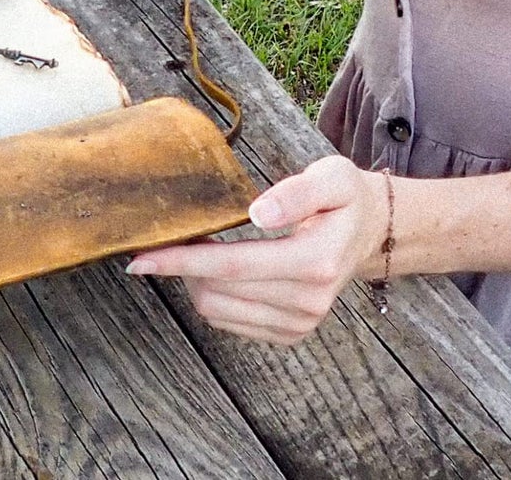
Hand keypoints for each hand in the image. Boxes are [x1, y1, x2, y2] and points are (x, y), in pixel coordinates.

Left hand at [126, 155, 387, 344]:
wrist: (369, 231)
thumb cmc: (344, 197)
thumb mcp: (332, 177)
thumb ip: (296, 193)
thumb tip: (256, 213)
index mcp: (316, 262)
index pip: (234, 266)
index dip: (183, 261)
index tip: (141, 255)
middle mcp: (308, 302)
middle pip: (219, 291)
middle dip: (183, 267)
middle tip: (169, 235)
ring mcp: (300, 324)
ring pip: (218, 311)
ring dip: (194, 282)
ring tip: (196, 248)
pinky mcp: (290, 334)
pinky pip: (230, 322)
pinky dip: (211, 296)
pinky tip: (214, 270)